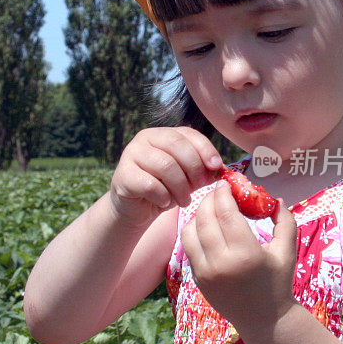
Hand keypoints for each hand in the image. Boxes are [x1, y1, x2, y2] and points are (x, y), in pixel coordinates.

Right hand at [109, 127, 223, 228]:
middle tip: (198, 188)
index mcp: (162, 134)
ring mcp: (131, 155)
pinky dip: (163, 197)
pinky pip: (150, 185)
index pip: (187, 134)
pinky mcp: (122, 175)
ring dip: (180, 187)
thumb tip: (220, 168)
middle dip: (194, 169)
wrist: (136, 209)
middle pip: (177, 146)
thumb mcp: (187, 176)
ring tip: (184, 200)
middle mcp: (144, 138)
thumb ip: (201, 168)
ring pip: (165, 166)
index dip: (205, 149)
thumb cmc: (164, 189)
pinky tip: (165, 202)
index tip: (217, 167)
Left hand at [181, 180, 297, 331]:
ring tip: (210, 209)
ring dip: (198, 214)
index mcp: (245, 254)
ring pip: (190, 231)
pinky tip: (205, 226)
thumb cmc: (278, 283)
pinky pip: (188, 247)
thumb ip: (285, 222)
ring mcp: (205, 272)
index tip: (225, 183)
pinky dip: (193, 231)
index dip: (223, 194)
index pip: (226, 214)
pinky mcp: (197, 278)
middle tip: (217, 192)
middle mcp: (221, 262)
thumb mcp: (287, 251)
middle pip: (205, 218)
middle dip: (209, 200)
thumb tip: (275, 198)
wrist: (264, 320)